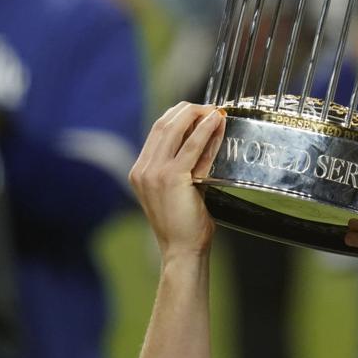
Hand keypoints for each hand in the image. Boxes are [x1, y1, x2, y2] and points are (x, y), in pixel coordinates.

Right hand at [129, 102, 225, 257]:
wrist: (182, 249)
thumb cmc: (185, 223)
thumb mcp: (181, 187)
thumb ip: (186, 165)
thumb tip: (204, 138)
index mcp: (140, 170)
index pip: (157, 130)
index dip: (178, 115)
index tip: (199, 111)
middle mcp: (142, 169)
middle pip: (163, 124)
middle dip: (188, 110)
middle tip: (210, 108)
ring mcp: (153, 173)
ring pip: (174, 129)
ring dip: (197, 115)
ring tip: (216, 111)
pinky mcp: (171, 178)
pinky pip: (191, 146)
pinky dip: (205, 130)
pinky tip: (216, 121)